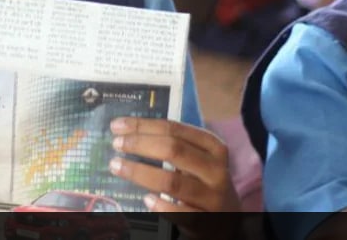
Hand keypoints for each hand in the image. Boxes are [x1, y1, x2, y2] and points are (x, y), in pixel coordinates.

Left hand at [109, 118, 241, 238]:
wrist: (230, 218)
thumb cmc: (204, 181)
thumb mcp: (198, 159)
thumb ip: (172, 145)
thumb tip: (128, 133)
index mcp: (213, 147)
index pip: (174, 129)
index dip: (143, 125)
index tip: (117, 126)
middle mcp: (215, 170)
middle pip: (173, 150)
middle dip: (140, 144)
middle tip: (116, 144)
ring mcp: (212, 197)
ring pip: (172, 181)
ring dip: (140, 172)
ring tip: (117, 166)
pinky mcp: (206, 221)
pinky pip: (181, 212)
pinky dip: (162, 206)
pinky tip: (146, 200)